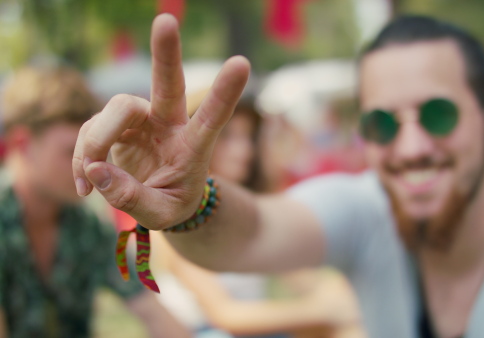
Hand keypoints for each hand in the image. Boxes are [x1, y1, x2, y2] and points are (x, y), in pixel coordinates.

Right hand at [72, 14, 249, 228]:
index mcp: (193, 146)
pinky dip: (82, 156)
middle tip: (166, 21)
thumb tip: (96, 171)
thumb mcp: (161, 214)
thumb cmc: (172, 204)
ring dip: (95, 143)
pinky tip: (85, 184)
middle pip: (168, 83)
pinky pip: (91, 128)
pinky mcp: (117, 124)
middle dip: (166, 53)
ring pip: (116, 109)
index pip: (211, 118)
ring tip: (89, 184)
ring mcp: (142, 119)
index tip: (241, 64)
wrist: (162, 198)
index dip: (224, 92)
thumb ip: (133, 198)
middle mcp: (169, 124)